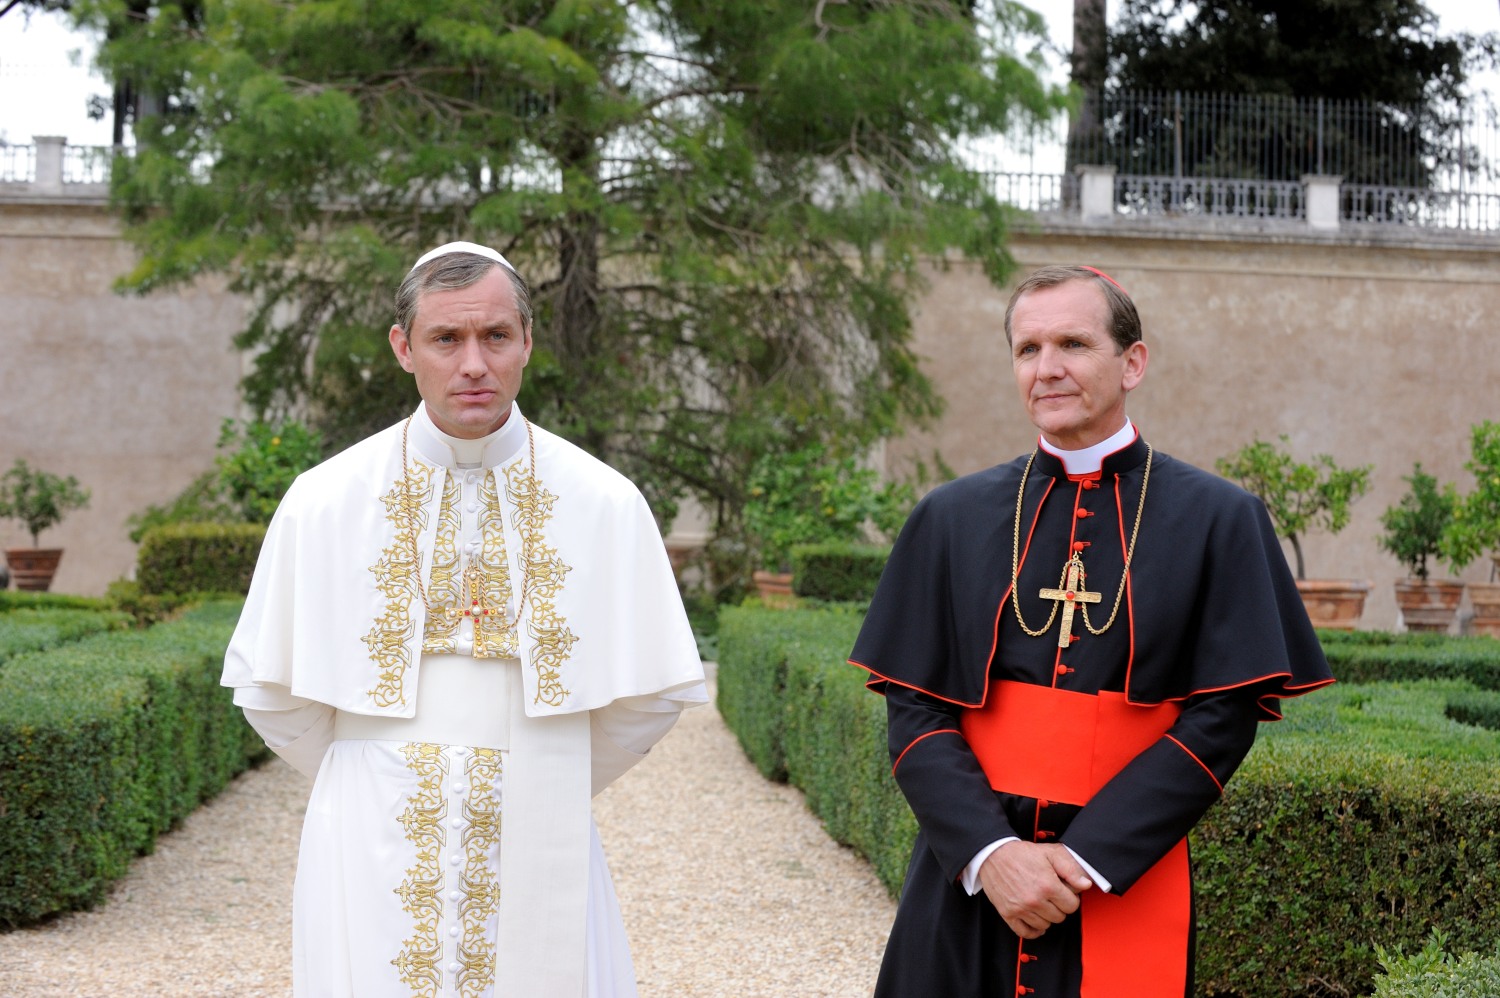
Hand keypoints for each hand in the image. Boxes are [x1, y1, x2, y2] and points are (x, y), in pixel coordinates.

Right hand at [978, 841, 1093, 939]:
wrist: (993, 854)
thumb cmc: (1021, 853)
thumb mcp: (1050, 853)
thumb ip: (1071, 869)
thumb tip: (1085, 884)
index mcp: (1048, 885)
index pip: (1072, 906)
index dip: (1070, 897)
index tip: (1063, 891)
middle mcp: (1035, 900)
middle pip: (1060, 917)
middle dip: (1059, 906)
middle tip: (1051, 895)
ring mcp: (1021, 909)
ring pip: (1045, 925)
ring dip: (1046, 916)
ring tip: (1040, 902)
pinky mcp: (1008, 914)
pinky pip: (1026, 933)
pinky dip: (1033, 930)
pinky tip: (1034, 919)